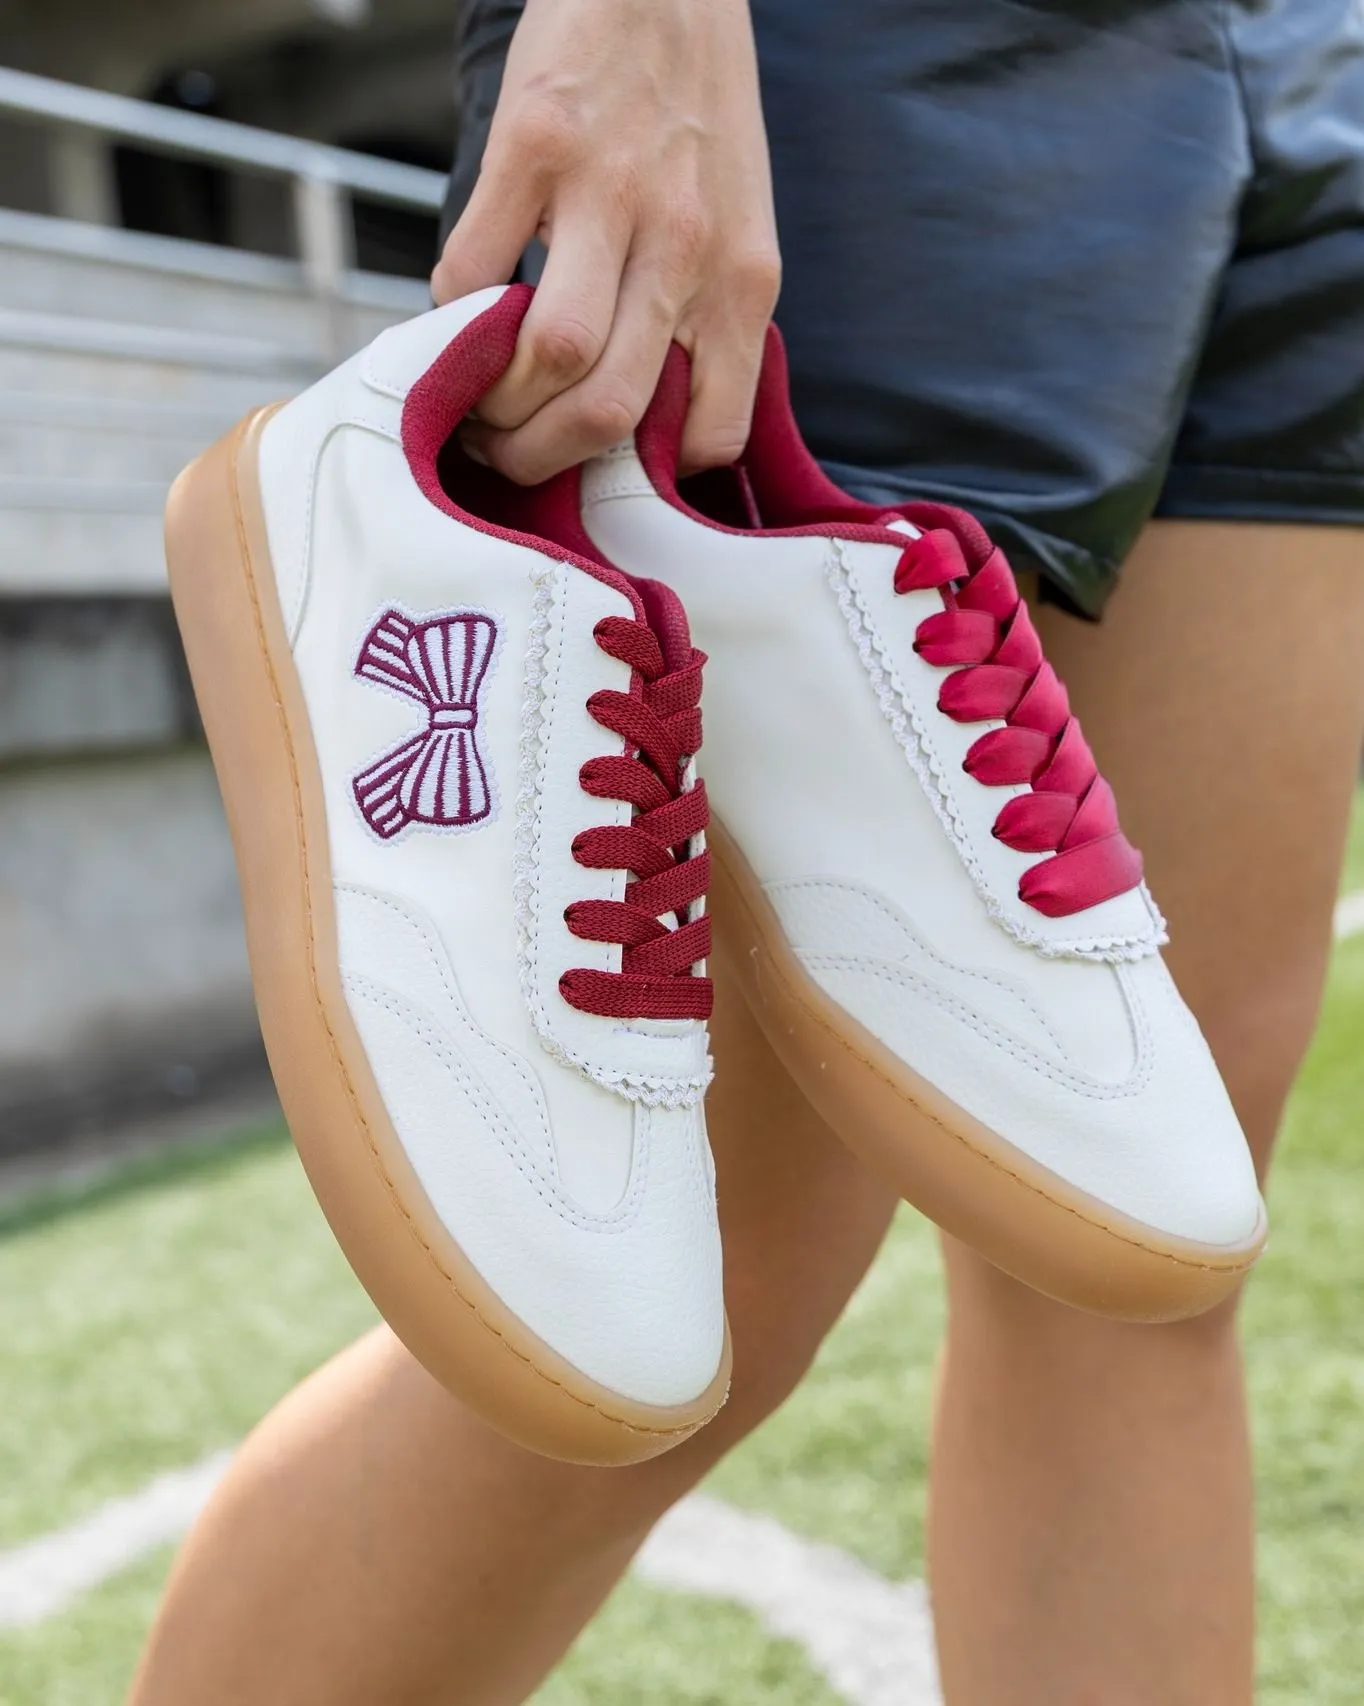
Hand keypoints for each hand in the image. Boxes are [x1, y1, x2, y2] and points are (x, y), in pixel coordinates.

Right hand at [431, 0, 780, 483]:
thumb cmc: (700, 114)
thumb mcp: (737, 226)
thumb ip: (701, 313)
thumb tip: (637, 411)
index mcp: (742, 279)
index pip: (711, 432)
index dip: (647, 474)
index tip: (602, 463)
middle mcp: (686, 245)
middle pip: (614, 408)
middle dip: (547, 458)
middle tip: (510, 455)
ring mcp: (609, 193)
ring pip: (556, 352)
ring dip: (500, 401)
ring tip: (478, 402)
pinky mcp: (534, 143)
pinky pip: (475, 267)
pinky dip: (453, 314)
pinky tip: (461, 314)